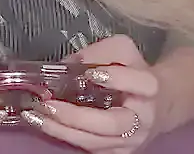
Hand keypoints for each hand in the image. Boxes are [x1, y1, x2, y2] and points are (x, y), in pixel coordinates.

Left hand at [35, 36, 159, 150]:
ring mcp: (130, 140)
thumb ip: (98, 52)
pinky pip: (89, 148)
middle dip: (76, 116)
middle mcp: (143, 119)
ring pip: (96, 142)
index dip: (117, 79)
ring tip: (35, 115)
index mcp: (150, 88)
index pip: (140, 85)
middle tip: (48, 103)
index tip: (90, 73)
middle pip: (112, 124)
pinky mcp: (117, 152)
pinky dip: (64, 136)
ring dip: (62, 129)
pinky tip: (43, 123)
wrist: (159, 103)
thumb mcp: (122, 51)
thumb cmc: (135, 72)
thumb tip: (66, 64)